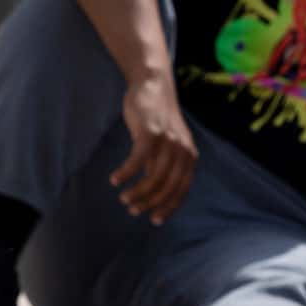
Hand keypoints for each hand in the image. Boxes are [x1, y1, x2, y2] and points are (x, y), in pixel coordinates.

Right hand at [108, 73, 197, 223]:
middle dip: (150, 202)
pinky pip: (138, 160)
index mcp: (189, 156)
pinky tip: (115, 180)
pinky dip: (126, 173)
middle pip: (168, 187)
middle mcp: (183, 151)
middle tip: (133, 210)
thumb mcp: (165, 144)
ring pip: (153, 177)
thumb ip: (162, 165)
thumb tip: (153, 191)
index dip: (169, 207)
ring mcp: (168, 142)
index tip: (155, 220)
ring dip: (137, 192)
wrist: (154, 85)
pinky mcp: (151, 133)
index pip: (182, 189)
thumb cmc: (157, 118)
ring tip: (123, 198)